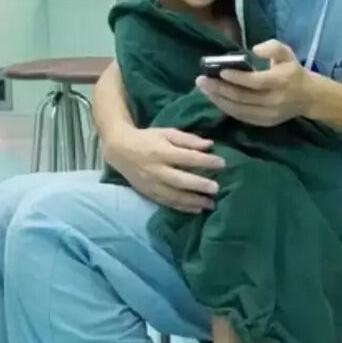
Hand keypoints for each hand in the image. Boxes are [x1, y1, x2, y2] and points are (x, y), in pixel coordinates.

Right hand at [104, 126, 225, 212]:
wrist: (120, 150)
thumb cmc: (147, 139)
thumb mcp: (167, 133)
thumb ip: (188, 139)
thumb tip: (210, 145)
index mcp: (161, 152)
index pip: (187, 158)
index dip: (205, 160)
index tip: (222, 163)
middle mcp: (156, 170)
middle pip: (180, 180)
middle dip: (199, 185)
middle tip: (216, 188)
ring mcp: (151, 184)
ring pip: (174, 196)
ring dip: (193, 201)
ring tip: (211, 204)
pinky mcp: (148, 194)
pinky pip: (167, 203)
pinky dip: (182, 207)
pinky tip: (197, 209)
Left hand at [195, 40, 313, 126]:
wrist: (308, 97)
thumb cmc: (293, 71)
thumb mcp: (287, 53)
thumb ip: (272, 47)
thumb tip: (254, 50)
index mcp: (281, 81)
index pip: (255, 82)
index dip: (236, 78)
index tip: (220, 72)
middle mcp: (274, 100)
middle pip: (242, 97)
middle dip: (219, 89)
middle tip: (202, 80)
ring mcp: (269, 114)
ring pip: (239, 109)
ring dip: (219, 100)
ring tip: (204, 89)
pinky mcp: (264, 123)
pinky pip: (242, 117)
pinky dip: (227, 108)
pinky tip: (216, 99)